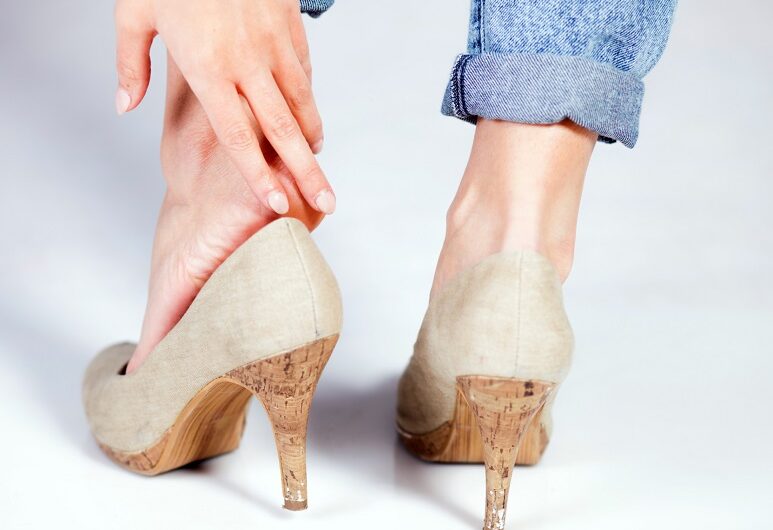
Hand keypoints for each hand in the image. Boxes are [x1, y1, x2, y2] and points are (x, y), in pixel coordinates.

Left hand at [114, 0, 334, 214]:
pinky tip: (309, 118)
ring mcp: (274, 43)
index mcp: (208, 68)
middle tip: (327, 202)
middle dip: (307, 172)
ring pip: (303, 102)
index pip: (239, 135)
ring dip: (313, 138)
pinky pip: (304, 72)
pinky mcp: (289, 25)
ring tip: (318, 164)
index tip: (276, 204)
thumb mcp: (134, 12)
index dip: (258, 175)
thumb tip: (123, 106)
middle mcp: (248, 62)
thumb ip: (129, 64)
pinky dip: (308, 99)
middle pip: (284, 130)